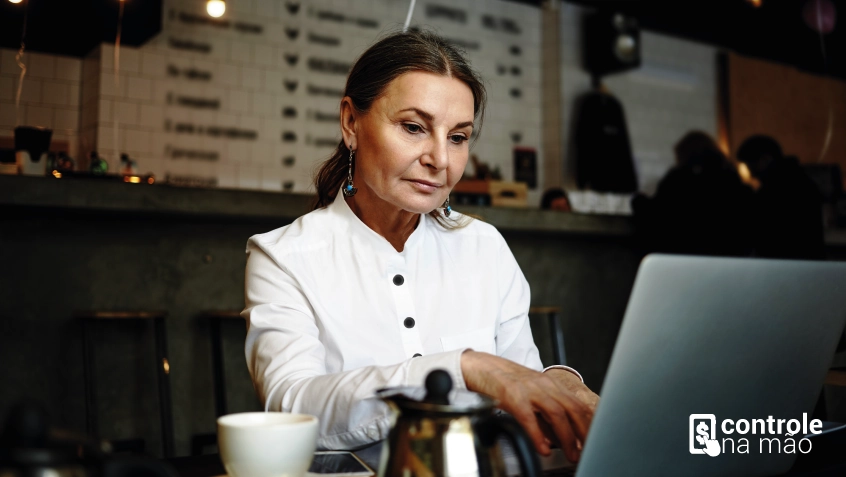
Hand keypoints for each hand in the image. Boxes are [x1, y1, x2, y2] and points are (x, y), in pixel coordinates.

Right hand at [460, 351, 597, 461]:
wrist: (481, 366)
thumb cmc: (506, 383)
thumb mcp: (532, 395)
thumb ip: (547, 416)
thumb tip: (561, 439)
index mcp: (551, 385)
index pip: (579, 406)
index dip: (590, 426)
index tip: (595, 442)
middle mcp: (544, 385)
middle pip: (574, 409)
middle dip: (585, 433)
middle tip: (589, 452)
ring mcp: (529, 389)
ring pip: (557, 413)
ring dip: (567, 437)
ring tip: (571, 454)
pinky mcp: (513, 396)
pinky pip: (530, 418)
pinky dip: (538, 436)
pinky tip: (543, 449)